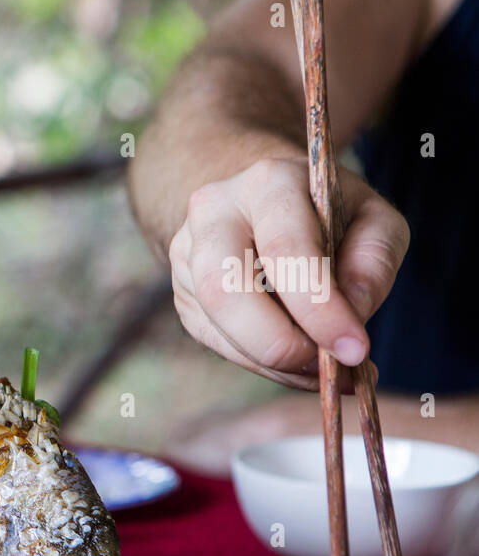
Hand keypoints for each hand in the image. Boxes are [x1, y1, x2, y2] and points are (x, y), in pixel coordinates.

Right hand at [167, 156, 408, 389]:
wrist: (263, 204)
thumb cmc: (325, 213)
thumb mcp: (372, 218)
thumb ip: (374, 260)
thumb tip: (352, 314)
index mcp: (267, 183)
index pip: (286, 249)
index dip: (319, 307)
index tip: (354, 350)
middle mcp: (213, 213)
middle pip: (225, 290)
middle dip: (279, 343)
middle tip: (326, 369)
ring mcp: (187, 256)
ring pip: (214, 324)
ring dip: (271, 362)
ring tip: (319, 371)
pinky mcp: (183, 295)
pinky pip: (216, 342)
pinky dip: (259, 364)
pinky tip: (295, 364)